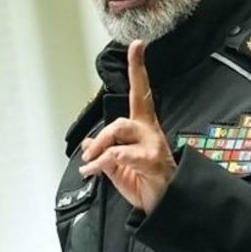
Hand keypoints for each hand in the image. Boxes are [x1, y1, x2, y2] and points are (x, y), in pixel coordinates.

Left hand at [79, 39, 175, 213]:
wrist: (165, 206)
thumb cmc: (145, 183)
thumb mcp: (118, 167)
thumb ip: (104, 153)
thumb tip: (86, 144)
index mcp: (142, 128)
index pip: (141, 92)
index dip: (138, 68)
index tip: (137, 45)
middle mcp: (149, 132)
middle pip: (121, 119)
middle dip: (102, 136)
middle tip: (88, 154)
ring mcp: (152, 145)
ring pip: (119, 131)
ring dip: (100, 147)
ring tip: (90, 163)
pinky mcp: (151, 161)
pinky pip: (119, 155)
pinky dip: (100, 163)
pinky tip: (92, 171)